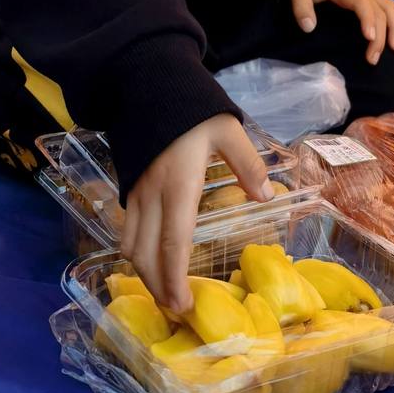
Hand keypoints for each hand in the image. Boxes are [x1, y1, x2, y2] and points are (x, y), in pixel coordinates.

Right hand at [120, 113, 274, 311]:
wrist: (148, 82)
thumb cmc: (193, 107)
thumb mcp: (227, 129)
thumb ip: (247, 164)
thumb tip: (267, 196)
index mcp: (179, 184)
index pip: (174, 243)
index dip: (176, 279)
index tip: (184, 305)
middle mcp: (152, 194)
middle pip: (147, 255)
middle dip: (158, 287)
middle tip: (176, 310)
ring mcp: (136, 191)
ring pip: (130, 246)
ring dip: (144, 274)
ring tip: (164, 292)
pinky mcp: (128, 186)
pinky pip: (126, 229)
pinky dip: (135, 252)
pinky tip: (151, 261)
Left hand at [290, 0, 393, 65]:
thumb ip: (301, 7)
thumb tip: (309, 27)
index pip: (363, 2)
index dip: (368, 19)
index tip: (369, 38)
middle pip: (379, 11)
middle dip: (380, 35)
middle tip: (372, 59)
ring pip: (391, 7)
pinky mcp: (374, 0)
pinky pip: (391, 8)